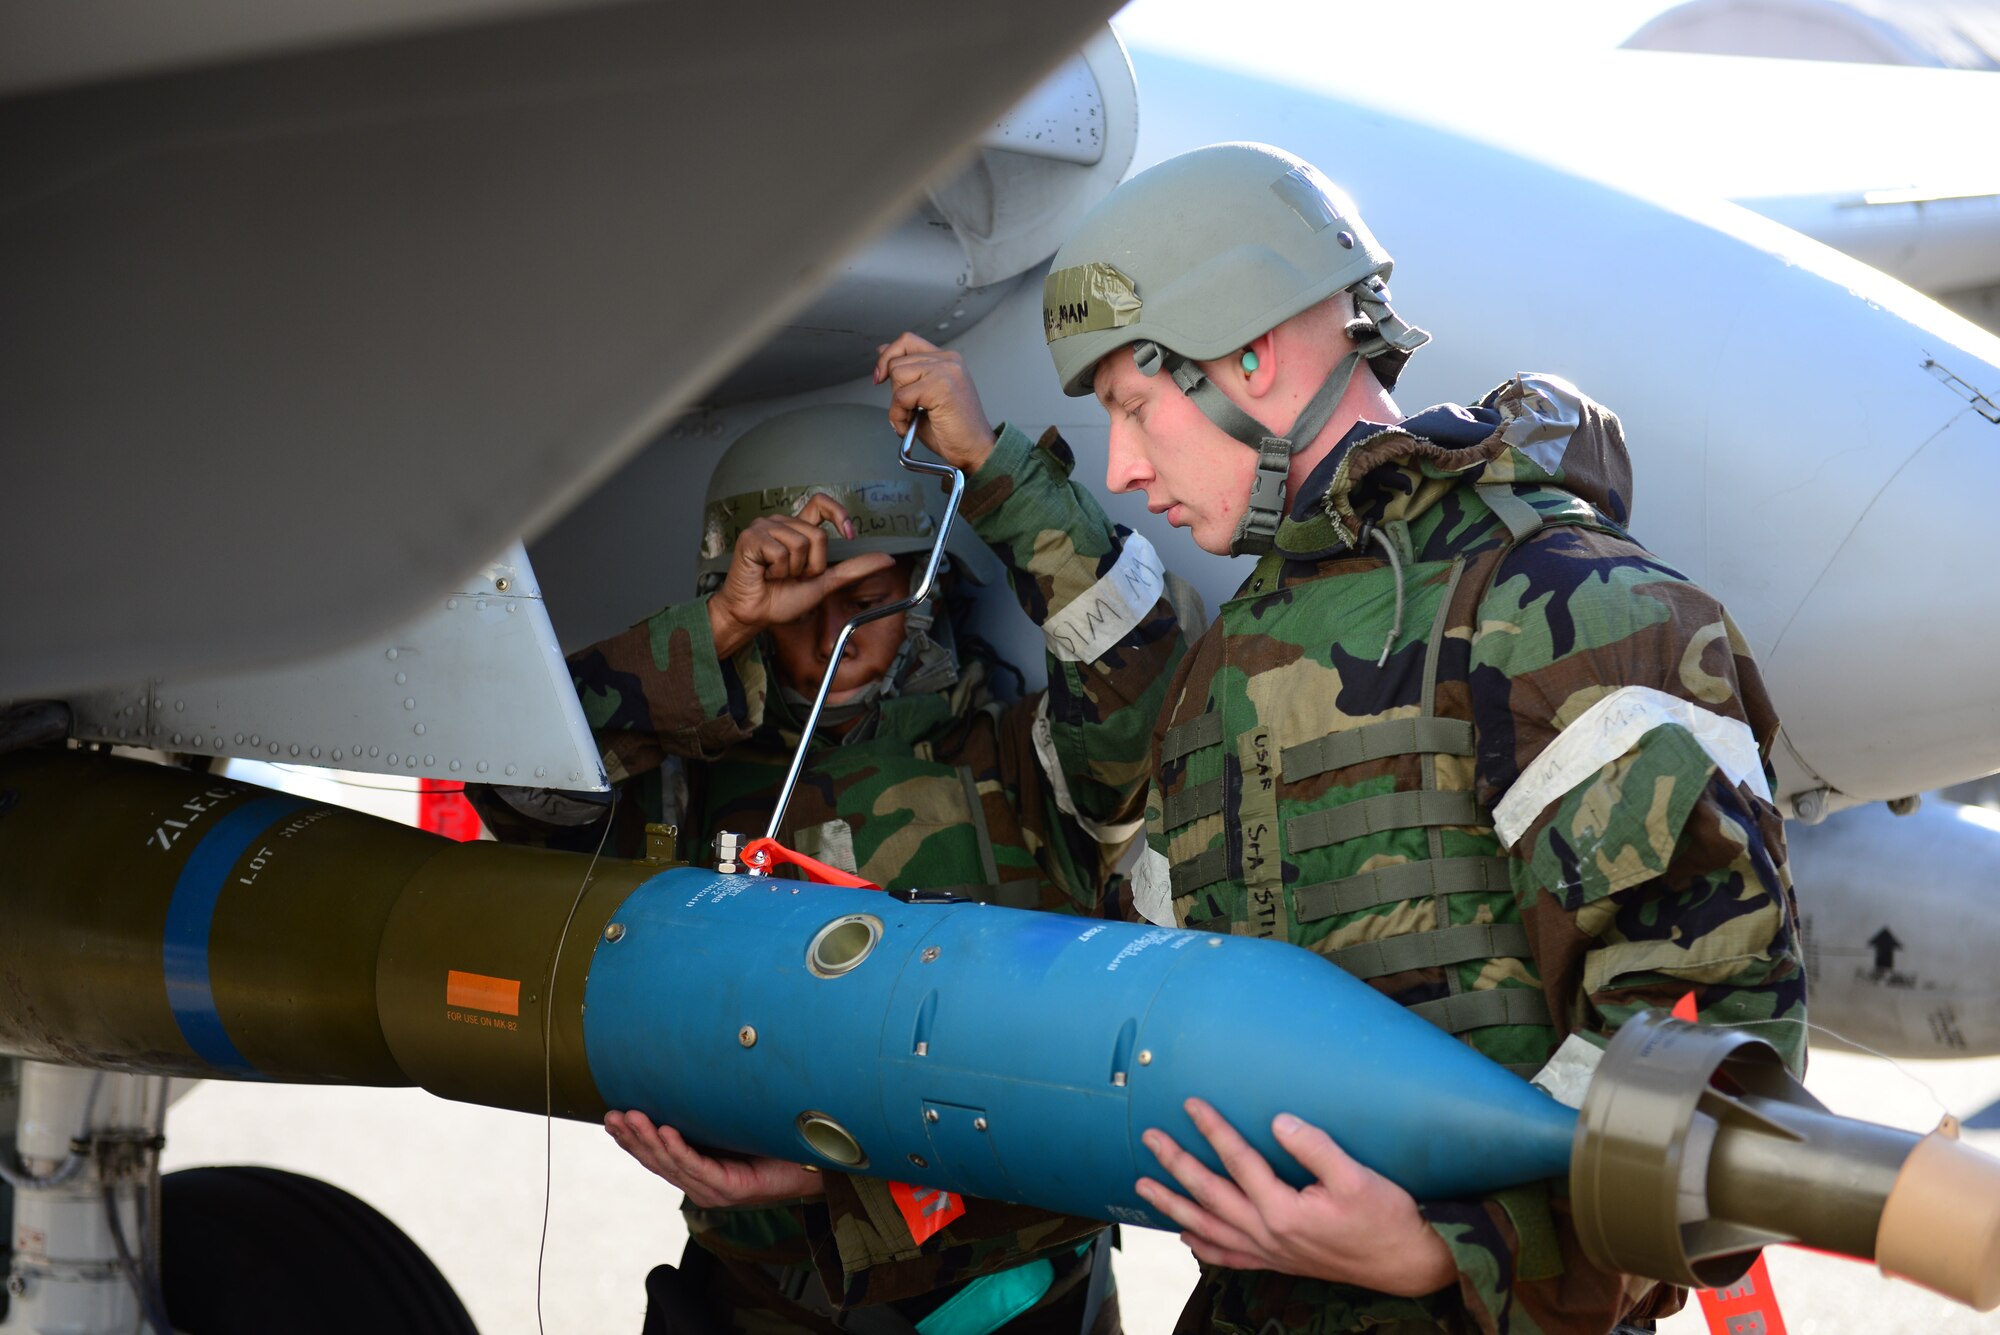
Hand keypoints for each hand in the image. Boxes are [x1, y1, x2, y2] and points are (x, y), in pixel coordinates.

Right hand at [605, 1110, 825, 1207]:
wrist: (814, 1166)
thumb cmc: (776, 1144)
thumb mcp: (734, 1125)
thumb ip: (711, 1114)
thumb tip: (691, 1077)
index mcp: (699, 1172)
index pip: (657, 1156)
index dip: (631, 1139)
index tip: (610, 1118)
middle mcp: (702, 1185)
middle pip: (657, 1160)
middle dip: (631, 1137)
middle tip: (611, 1114)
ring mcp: (714, 1190)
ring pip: (671, 1163)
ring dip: (647, 1139)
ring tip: (630, 1117)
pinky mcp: (731, 1190)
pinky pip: (698, 1167)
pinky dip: (679, 1149)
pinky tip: (665, 1131)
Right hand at [707, 493, 894, 657]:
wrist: (755, 615)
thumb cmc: (782, 599)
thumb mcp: (826, 582)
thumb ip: (854, 569)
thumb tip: (887, 559)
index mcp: (797, 529)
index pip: (821, 503)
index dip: (838, 514)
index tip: (848, 535)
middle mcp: (781, 523)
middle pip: (817, 535)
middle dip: (812, 565)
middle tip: (792, 576)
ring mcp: (764, 527)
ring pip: (800, 543)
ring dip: (792, 570)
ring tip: (776, 575)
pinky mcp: (751, 537)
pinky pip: (780, 552)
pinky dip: (777, 571)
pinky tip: (764, 574)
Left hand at [873, 332, 996, 472]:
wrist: (975, 451)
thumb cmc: (953, 431)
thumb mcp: (923, 396)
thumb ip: (906, 374)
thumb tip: (881, 352)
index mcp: (946, 360)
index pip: (906, 341)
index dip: (887, 356)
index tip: (880, 377)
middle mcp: (948, 360)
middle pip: (897, 360)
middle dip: (894, 390)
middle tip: (908, 411)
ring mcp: (946, 370)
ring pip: (897, 375)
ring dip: (896, 404)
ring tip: (911, 419)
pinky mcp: (941, 386)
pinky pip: (901, 397)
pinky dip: (898, 416)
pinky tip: (911, 425)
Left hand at [1137, 1098, 1455, 1296]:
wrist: (1407, 1265)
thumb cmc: (1386, 1218)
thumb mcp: (1357, 1176)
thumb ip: (1315, 1147)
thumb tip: (1278, 1122)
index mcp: (1284, 1209)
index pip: (1238, 1160)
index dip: (1212, 1129)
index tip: (1191, 1104)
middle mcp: (1268, 1234)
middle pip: (1210, 1194)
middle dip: (1176, 1164)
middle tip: (1149, 1139)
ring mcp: (1271, 1252)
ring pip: (1210, 1229)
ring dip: (1175, 1206)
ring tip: (1145, 1187)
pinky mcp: (1280, 1263)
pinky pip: (1230, 1259)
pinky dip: (1204, 1248)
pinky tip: (1187, 1239)